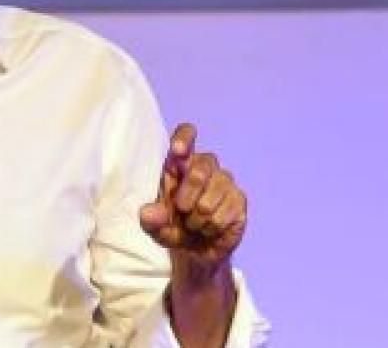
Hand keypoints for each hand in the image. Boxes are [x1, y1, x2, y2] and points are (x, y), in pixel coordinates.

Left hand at [139, 123, 246, 273]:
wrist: (196, 252)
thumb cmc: (172, 228)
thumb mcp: (155, 228)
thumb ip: (149, 220)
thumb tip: (149, 213)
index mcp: (179, 163)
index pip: (186, 135)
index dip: (184, 138)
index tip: (178, 151)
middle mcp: (203, 166)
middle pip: (201, 168)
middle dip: (187, 196)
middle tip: (181, 210)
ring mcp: (224, 181)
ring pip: (213, 194)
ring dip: (198, 218)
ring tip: (194, 224)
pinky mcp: (239, 199)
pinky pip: (224, 213)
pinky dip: (212, 227)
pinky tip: (210, 228)